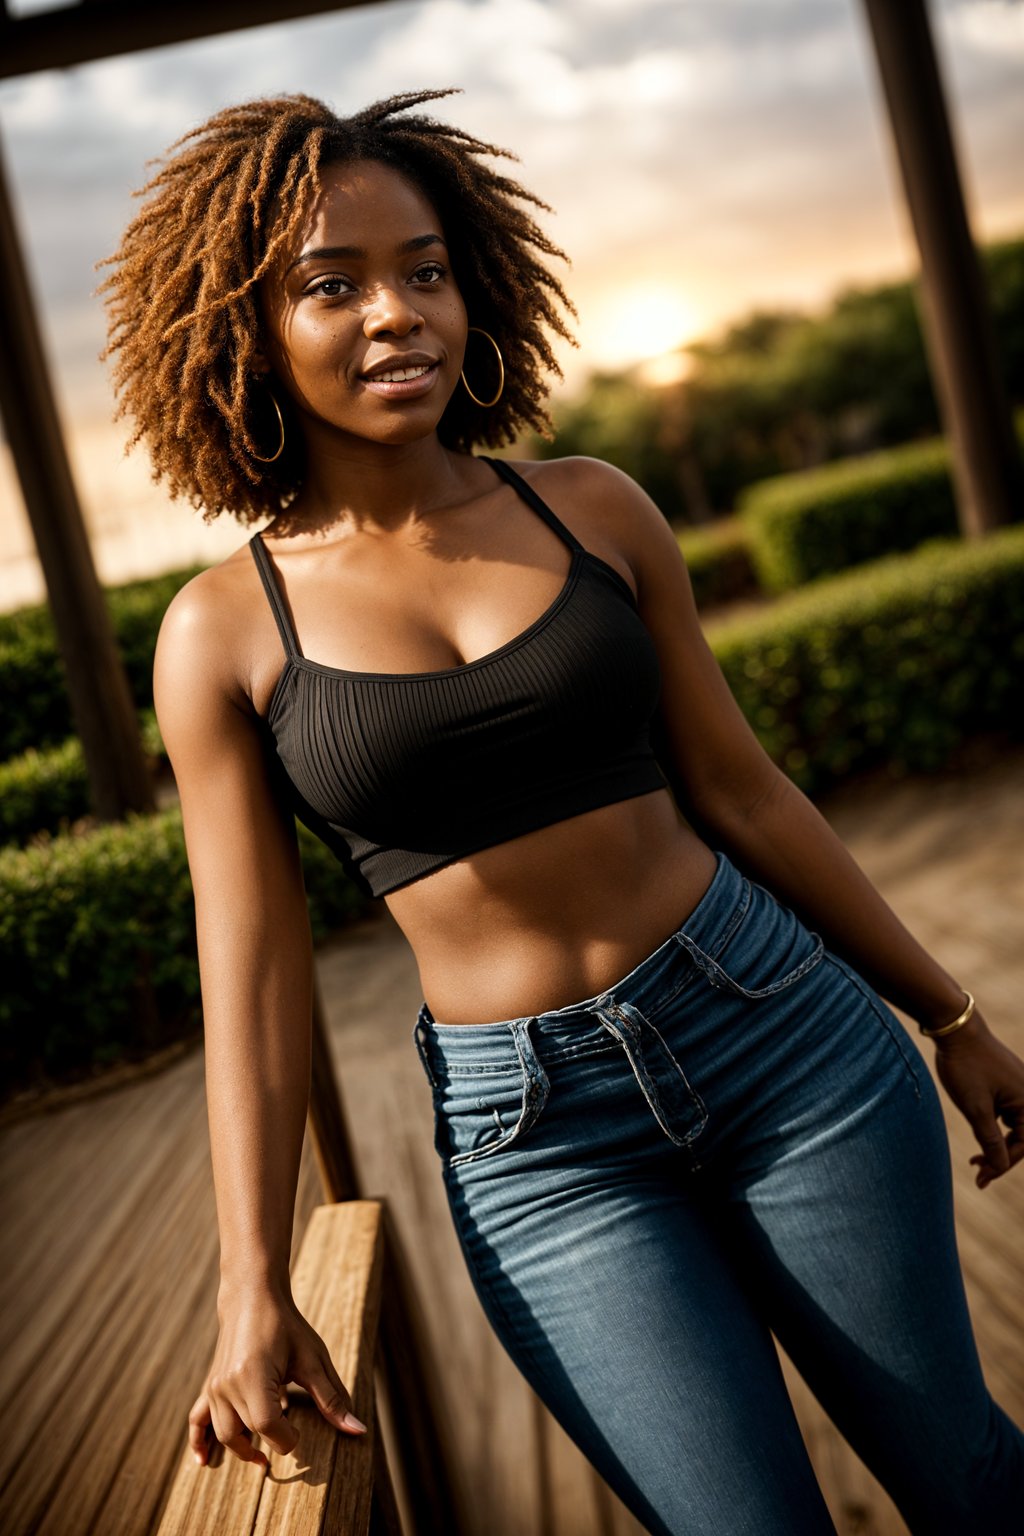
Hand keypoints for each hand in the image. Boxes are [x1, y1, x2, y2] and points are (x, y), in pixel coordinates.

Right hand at [189, 1283, 366, 1466]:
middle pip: (246, 1434)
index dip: (289, 1437)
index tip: (301, 1430)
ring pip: (225, 1434)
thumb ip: (332, 1398)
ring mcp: (214, 1387)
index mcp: (253, 1377)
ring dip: (242, 1448)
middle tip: (290, 1435)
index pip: (269, 1426)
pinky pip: (197, 1420)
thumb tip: (358, 1429)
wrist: (252, 1297)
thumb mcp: (313, 1359)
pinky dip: (199, 1441)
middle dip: (270, 1442)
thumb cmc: (286, 1326)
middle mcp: (227, 1385)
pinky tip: (202, 1460)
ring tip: (261, 1455)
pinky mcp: (209, 1386)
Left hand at [931, 1010, 1023, 1188]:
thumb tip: (1000, 1166)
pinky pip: (1006, 1112)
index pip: (1022, 1146)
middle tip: (977, 1172)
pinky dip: (993, 1125)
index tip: (981, 1180)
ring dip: (995, 1143)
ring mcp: (1018, 1087)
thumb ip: (990, 1140)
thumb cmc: (966, 1066)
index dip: (1001, 1166)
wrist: (955, 1028)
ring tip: (975, 1159)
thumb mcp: (976, 1109)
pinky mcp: (1005, 1082)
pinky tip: (979, 1131)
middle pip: (1020, 1138)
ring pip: (1012, 1126)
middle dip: (999, 1157)